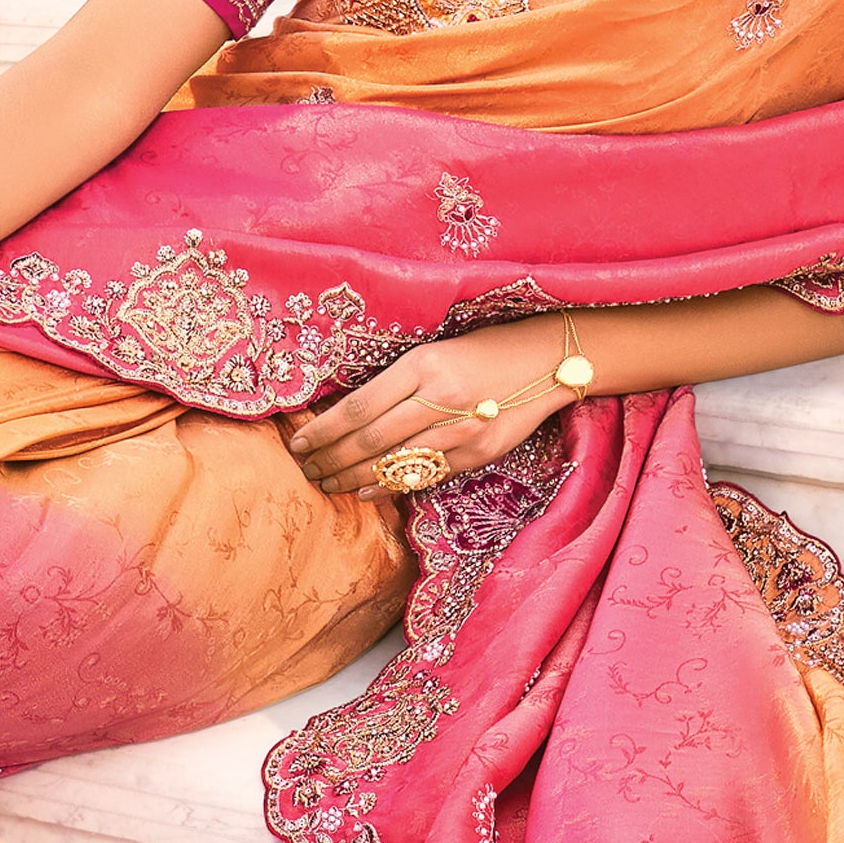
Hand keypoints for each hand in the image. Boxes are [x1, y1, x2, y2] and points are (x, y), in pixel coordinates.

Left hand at [286, 329, 577, 500]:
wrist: (545, 361)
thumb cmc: (480, 351)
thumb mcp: (432, 353)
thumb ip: (393, 384)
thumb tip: (345, 417)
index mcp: (422, 366)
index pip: (358, 408)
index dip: (322, 431)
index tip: (297, 443)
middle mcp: (440, 398)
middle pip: (370, 440)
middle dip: (330, 460)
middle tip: (306, 470)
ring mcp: (462, 430)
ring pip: (394, 464)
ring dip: (353, 478)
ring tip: (328, 483)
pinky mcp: (479, 453)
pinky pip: (425, 477)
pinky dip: (391, 488)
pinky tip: (367, 491)